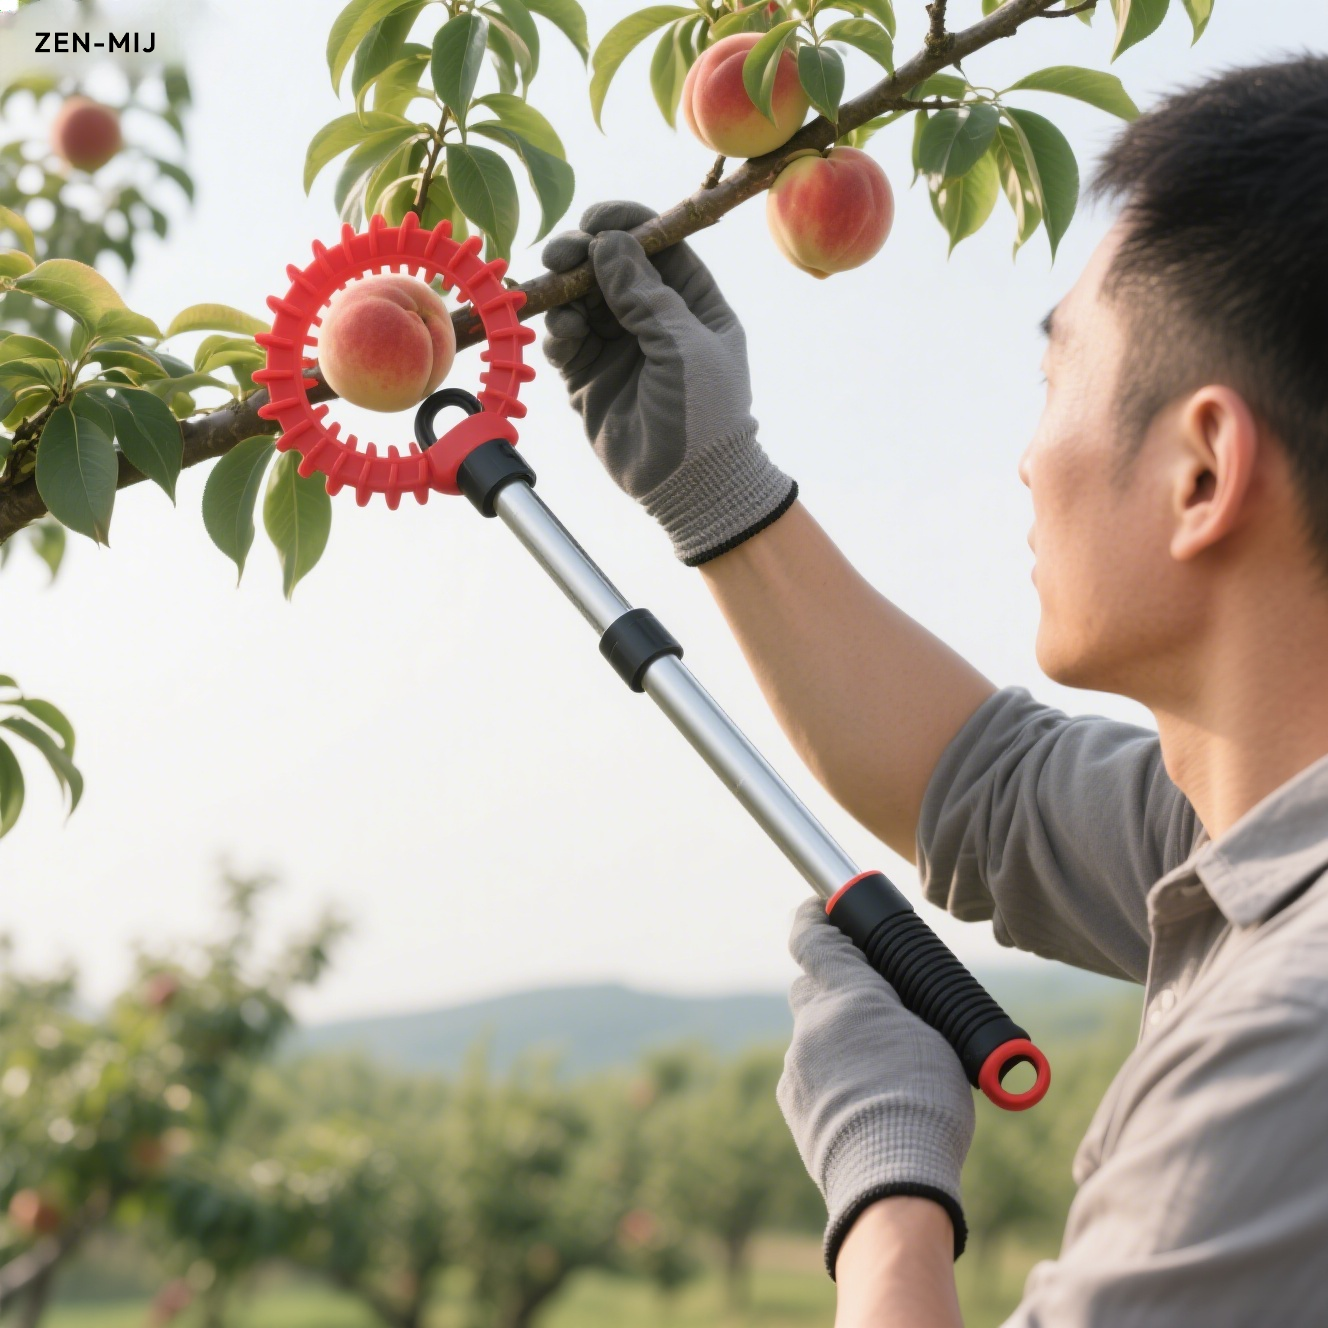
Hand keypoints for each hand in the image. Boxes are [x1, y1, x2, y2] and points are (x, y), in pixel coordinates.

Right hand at [541, 200, 796, 565]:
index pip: (655, 244)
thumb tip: (608, 243)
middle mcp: (652, 318)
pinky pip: (563, 339)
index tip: (596, 220)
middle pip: (609, 265)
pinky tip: (563, 336)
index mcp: (692, 302)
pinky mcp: (588, 377)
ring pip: (580, 299)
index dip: (625, 225)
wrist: (690, 486)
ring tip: (559, 296)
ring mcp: (618, 346)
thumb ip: (645, 294)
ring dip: (564, 290)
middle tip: (561, 254)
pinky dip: (557, 330)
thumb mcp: (684, 344)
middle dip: (582, 253)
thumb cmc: (705, 412)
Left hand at [777, 899, 974, 1275]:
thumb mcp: (935, 1039)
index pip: (814, 938)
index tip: (819, 908)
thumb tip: (898, 1008)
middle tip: (868, 1000)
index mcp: (849, 995)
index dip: (813, 918)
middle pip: (812, 985)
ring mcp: (796, 1062)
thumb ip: (902, 1012)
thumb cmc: (926, 1104)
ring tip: (879, 1070)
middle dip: (834, 985)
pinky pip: (808, 1072)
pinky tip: (861, 1102)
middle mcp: (813, 1022)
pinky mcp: (791, 1100)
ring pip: (812, 1033)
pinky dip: (829, 1076)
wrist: (891, 1181)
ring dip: (836, 1038)